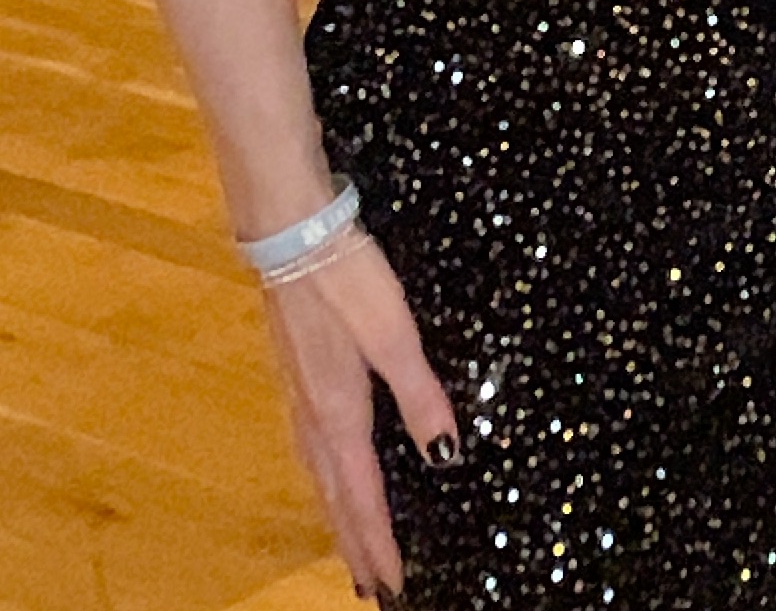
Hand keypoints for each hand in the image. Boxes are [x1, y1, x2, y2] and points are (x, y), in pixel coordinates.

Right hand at [265, 232, 458, 599]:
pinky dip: (324, 478)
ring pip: (318, 476)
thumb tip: (446, 456)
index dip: (377, 542)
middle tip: (369, 586)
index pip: (361, 497)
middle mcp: (314, 417)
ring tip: (350, 544)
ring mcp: (299, 395)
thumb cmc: (348, 281)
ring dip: (336, 514)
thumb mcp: (395, 335)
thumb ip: (421, 395)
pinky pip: (311, 448)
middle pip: (334, 497)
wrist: (292, 235)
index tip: (391, 586)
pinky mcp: (296, 373)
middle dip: (353, 542)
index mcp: (340, 415)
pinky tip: (329, 470)